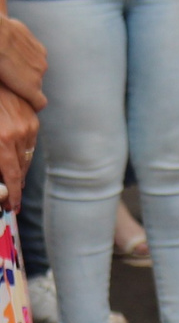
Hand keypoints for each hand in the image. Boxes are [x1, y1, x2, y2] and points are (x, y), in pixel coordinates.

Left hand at [0, 17, 47, 112]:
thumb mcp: (0, 81)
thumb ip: (7, 87)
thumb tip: (6, 88)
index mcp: (30, 86)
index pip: (39, 102)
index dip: (32, 105)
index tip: (25, 106)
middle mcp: (40, 72)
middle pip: (36, 84)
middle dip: (25, 85)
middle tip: (8, 82)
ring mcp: (40, 58)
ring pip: (35, 69)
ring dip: (25, 70)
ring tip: (7, 65)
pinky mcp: (37, 46)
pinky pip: (33, 56)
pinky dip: (24, 56)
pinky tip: (9, 52)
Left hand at [0, 88, 35, 208]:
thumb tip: (1, 180)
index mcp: (3, 141)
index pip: (13, 176)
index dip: (13, 195)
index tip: (12, 207)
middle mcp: (20, 135)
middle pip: (22, 168)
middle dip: (15, 184)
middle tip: (9, 197)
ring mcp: (29, 124)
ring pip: (28, 155)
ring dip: (19, 167)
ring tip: (11, 177)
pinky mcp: (32, 115)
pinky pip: (30, 140)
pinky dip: (23, 151)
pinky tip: (14, 154)